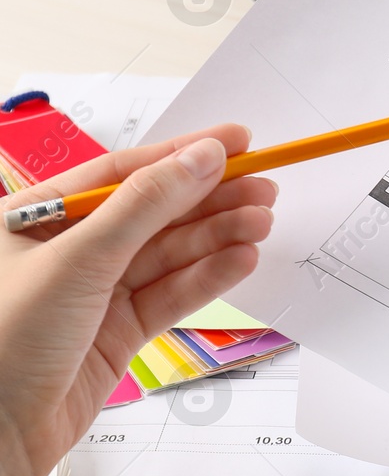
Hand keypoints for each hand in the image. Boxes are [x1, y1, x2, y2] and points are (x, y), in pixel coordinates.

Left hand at [0, 126, 275, 475]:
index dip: (181, 154)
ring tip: (262, 222)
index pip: (123, 173)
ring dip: (219, 237)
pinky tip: (241, 259)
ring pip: (171, 255)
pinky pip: (173, 294)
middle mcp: (67, 251)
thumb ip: (146, 207)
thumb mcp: (77, 259)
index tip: (235, 143)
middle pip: (155, 212)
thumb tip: (199, 160)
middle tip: (262, 185)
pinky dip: (210, 277)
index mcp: (37, 216)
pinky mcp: (118, 332)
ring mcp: (95, 293)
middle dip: (211, 198)